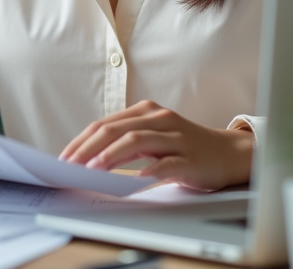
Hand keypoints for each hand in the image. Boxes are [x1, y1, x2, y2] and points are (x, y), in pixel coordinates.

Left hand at [59, 100, 253, 190]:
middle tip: (71, 165)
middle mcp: (159, 119)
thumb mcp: (153, 137)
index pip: (105, 123)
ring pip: (137, 141)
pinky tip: (133, 180)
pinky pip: (165, 163)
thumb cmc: (185, 147)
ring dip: (110, 156)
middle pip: (116, 130)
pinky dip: (147, 171)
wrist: (227, 153)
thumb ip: (126, 142)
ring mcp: (175, 138)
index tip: (65, 157)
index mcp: (146, 111)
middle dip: (88, 147)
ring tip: (92, 169)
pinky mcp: (189, 158)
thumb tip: (89, 157)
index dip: (82, 140)